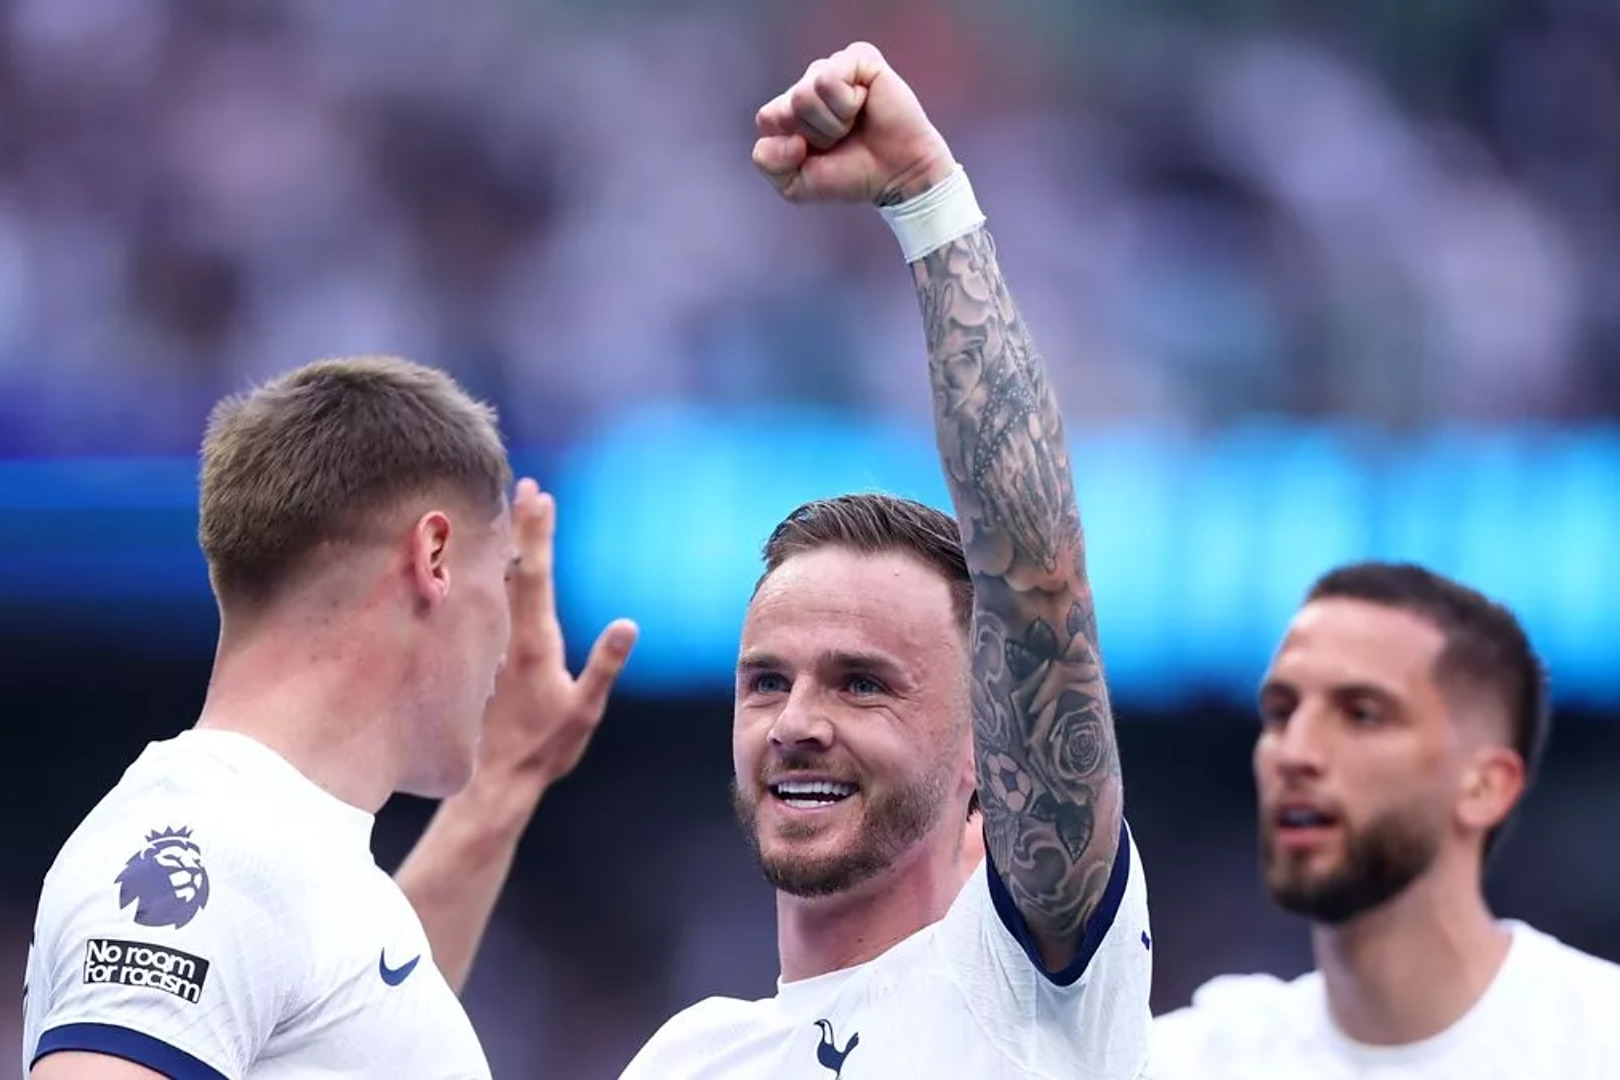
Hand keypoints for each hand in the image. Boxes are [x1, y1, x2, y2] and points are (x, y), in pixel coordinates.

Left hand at [473, 478, 637, 800]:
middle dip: (521, 524)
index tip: (540, 496)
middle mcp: (509, 635)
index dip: (538, 534)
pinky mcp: (490, 657)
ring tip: (512, 511)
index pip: (536, 576)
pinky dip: (501, 574)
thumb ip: (605, 665)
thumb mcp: (584, 709)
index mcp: (534, 642)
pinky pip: (494, 602)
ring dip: (509, 544)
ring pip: (500, 582)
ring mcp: (495, 645)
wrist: (494, 778)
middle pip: (515, 567)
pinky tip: (502, 565)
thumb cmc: (543, 747)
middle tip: (524, 485)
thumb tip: (629, 625)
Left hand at [752, 41, 955, 205]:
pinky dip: (846, 102)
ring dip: (832, 121)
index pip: (767, 118)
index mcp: (790, 110)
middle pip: (788, 106)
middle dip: (815, 133)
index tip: (817, 153)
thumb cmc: (850, 175)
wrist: (896, 175)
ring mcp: (834, 69)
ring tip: (852, 124)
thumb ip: (768, 163)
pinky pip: (831, 76)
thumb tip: (786, 135)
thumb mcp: (795, 185)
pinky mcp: (859, 59)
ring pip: (806, 92)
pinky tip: (864, 105)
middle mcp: (810, 85)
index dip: (790, 145)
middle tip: (841, 139)